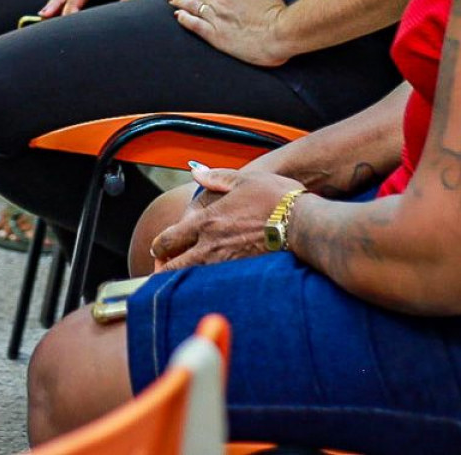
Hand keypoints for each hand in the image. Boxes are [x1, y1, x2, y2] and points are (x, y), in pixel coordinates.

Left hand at [148, 167, 305, 272]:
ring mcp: (225, 264)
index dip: (158, 246)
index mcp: (206, 221)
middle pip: (174, 267)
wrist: (303, 223)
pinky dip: (206, 287)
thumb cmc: (276, 198)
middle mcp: (210, 246)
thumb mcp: (243, 179)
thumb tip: (197, 172)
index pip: (168, 239)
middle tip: (160, 272)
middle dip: (163, 271)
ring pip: (192, 280)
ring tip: (179, 284)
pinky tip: (208, 288)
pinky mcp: (242, 276)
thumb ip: (216, 177)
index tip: (158, 249)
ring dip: (182, 281)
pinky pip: (215, 286)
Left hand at [168, 0, 291, 66]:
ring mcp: (217, 18)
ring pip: (192, 6)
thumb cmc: (278, 14)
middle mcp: (222, 2)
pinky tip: (177, 16)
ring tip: (172, 0)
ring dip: (180, 1)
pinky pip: (194, 24)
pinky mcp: (216, 35)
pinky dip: (184, 19)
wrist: (280, 31)